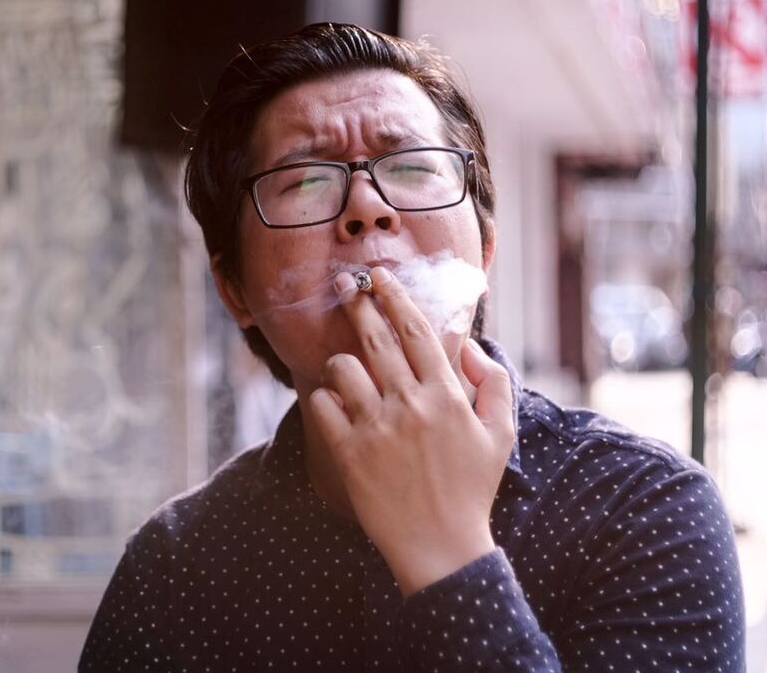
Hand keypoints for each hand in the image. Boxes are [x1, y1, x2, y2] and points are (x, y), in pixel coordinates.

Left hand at [308, 266, 513, 596]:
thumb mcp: (500, 433)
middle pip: (376, 338)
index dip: (395, 296)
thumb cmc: (472, 487)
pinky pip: (322, 406)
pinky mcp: (348, 452)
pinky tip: (333, 404)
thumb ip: (492, 382)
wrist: (441, 545)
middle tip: (345, 285)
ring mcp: (376, 428)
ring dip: (341, 361)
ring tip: (345, 369)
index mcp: (445, 395)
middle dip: (358, 304)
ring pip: (344, 368)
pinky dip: (324, 398)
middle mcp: (409, 404)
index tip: (380, 277)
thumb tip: (466, 346)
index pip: (416, 330)